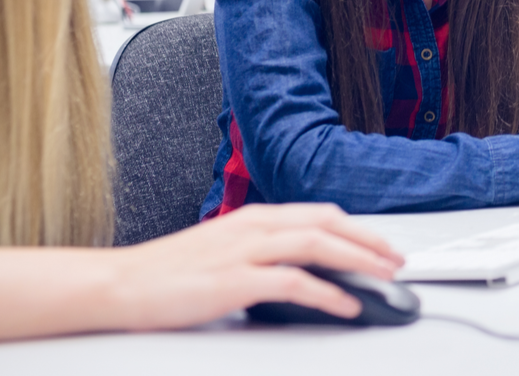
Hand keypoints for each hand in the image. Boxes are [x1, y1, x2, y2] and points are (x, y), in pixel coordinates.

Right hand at [106, 203, 402, 330]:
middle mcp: (253, 226)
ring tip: (384, 278)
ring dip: (358, 261)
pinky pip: (294, 282)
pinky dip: (327, 292)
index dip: (356, 228)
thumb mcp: (223, 251)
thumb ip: (260, 251)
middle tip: (397, 260)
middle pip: (326, 224)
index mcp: (253, 217)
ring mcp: (244, 251)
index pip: (318, 214)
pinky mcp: (234, 280)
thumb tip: (299, 268)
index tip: (382, 244)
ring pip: (317, 245)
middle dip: (368, 241)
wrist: (121, 285)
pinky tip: (346, 304)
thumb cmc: (168, 273)